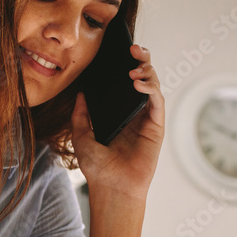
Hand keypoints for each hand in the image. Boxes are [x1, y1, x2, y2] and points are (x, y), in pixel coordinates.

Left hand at [71, 44, 165, 201]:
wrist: (110, 187)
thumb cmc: (98, 166)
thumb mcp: (81, 134)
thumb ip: (81, 113)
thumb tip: (80, 91)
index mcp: (120, 112)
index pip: (125, 82)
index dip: (124, 64)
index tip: (117, 50)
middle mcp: (136, 112)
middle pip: (143, 77)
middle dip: (141, 59)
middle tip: (132, 48)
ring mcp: (147, 118)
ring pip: (153, 85)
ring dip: (146, 70)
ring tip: (134, 65)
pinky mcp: (156, 126)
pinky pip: (157, 101)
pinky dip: (150, 88)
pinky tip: (137, 83)